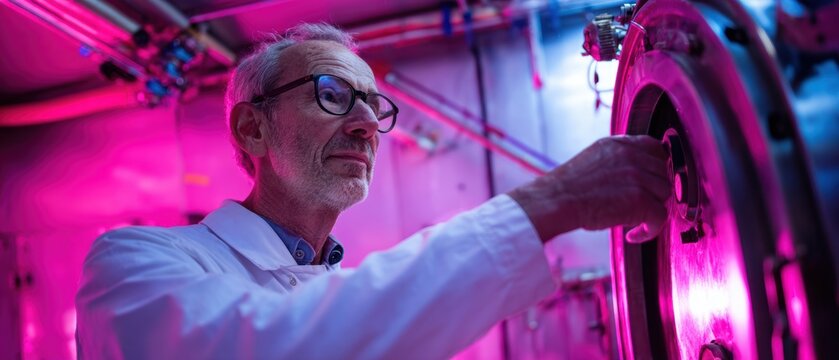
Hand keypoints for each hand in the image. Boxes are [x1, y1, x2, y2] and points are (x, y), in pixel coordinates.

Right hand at [508, 135, 669, 242]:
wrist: (556, 201)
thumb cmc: (568, 188)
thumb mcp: (594, 159)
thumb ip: (618, 161)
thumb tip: (635, 176)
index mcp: (620, 144)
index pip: (655, 148)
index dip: (658, 166)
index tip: (653, 180)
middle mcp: (632, 156)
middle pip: (663, 172)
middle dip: (655, 190)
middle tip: (640, 205)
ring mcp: (638, 177)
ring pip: (665, 194)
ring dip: (653, 209)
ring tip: (634, 219)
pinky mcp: (640, 200)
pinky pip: (661, 217)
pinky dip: (651, 230)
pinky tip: (634, 235)